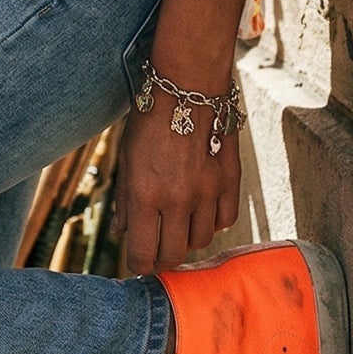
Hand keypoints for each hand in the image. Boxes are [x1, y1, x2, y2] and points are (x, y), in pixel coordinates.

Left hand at [113, 101, 240, 274]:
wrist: (185, 88)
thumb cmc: (148, 122)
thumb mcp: (126, 160)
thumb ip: (125, 201)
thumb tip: (122, 233)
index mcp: (146, 195)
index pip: (144, 254)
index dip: (139, 265)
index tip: (138, 261)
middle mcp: (178, 199)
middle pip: (175, 255)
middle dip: (163, 258)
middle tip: (158, 249)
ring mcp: (207, 192)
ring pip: (201, 241)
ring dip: (188, 238)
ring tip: (178, 223)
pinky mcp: (229, 182)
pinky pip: (225, 221)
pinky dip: (213, 222)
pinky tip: (201, 210)